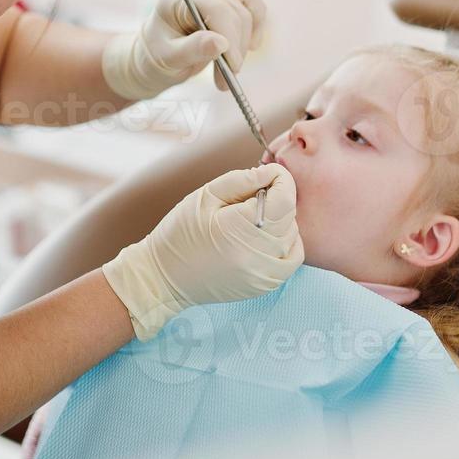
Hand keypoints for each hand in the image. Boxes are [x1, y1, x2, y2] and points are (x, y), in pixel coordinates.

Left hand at [100, 0, 266, 99]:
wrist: (153, 61)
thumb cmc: (156, 60)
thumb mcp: (168, 59)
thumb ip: (192, 50)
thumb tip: (221, 43)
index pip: (215, 8)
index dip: (230, 36)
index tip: (233, 67)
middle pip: (234, 11)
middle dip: (236, 48)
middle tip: (226, 80)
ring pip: (247, 10)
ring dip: (244, 44)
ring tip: (230, 71)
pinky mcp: (226, 3)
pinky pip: (252, 5)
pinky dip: (257, 26)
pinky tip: (251, 46)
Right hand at [101, 163, 302, 339]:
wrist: (165, 277)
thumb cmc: (180, 233)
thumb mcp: (205, 196)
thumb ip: (242, 180)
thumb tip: (272, 172)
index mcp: (239, 229)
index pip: (284, 198)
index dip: (281, 180)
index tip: (268, 175)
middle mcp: (257, 255)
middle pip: (289, 215)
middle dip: (278, 198)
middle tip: (250, 198)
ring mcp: (264, 274)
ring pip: (293, 235)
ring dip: (280, 221)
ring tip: (252, 220)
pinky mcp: (266, 286)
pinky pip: (292, 257)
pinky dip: (286, 242)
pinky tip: (265, 237)